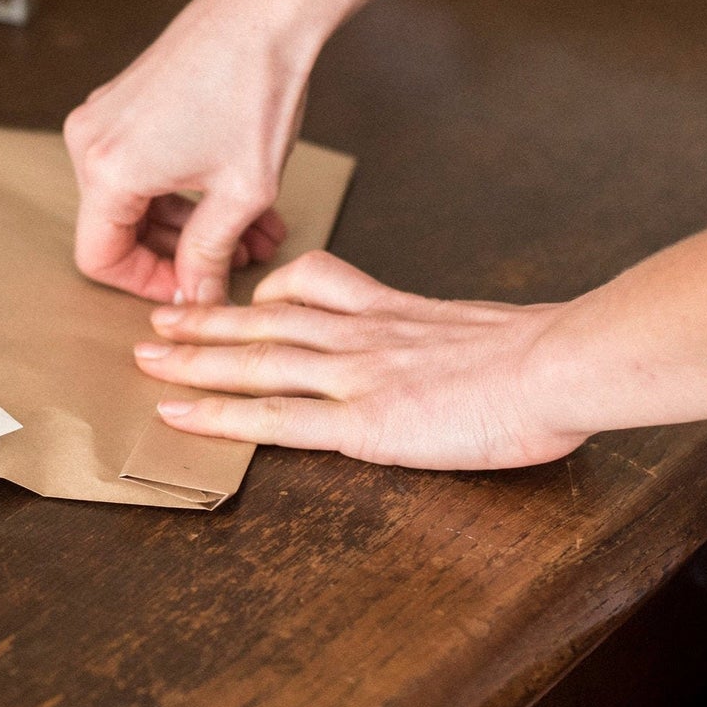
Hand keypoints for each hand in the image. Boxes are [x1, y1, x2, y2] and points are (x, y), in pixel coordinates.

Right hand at [64, 0, 322, 304]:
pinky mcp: (126, 99)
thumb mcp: (242, 192)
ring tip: (255, 234)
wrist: (268, 9)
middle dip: (183, 253)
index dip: (148, 285)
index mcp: (107, 170)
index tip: (194, 289)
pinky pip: (143, 164)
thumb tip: (197, 298)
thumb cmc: (255, 90)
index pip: (99, 259)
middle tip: (240, 262)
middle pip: (118, 228)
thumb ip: (210, 254)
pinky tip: (239, 197)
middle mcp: (90, 141)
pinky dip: (184, 188)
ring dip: (192, 223)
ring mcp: (105, 115)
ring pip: (136, 198)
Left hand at [134, 251, 590, 468]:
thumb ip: (449, 336)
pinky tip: (180, 415)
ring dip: (194, 358)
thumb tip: (449, 350)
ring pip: (254, 360)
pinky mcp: (359, 421)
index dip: (264, 292)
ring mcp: (354, 374)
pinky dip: (218, 414)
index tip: (235, 295)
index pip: (313, 285)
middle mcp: (360, 333)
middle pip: (265, 320)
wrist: (558, 365)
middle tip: (159, 320)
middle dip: (206, 320)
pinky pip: (272, 417)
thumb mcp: (488, 329)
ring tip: (148, 358)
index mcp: (392, 309)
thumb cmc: (541, 356)